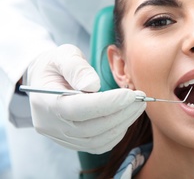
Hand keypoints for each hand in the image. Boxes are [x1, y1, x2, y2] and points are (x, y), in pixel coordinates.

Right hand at [27, 44, 145, 153]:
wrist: (44, 80)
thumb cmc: (56, 65)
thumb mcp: (63, 56)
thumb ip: (76, 67)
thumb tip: (93, 85)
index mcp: (46, 102)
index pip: (79, 109)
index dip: (108, 103)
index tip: (130, 95)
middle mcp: (52, 126)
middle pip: (91, 128)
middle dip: (121, 114)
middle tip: (140, 99)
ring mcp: (62, 137)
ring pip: (97, 140)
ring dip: (122, 124)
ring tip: (138, 106)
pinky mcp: (73, 142)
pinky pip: (98, 146)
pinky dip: (116, 134)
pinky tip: (126, 118)